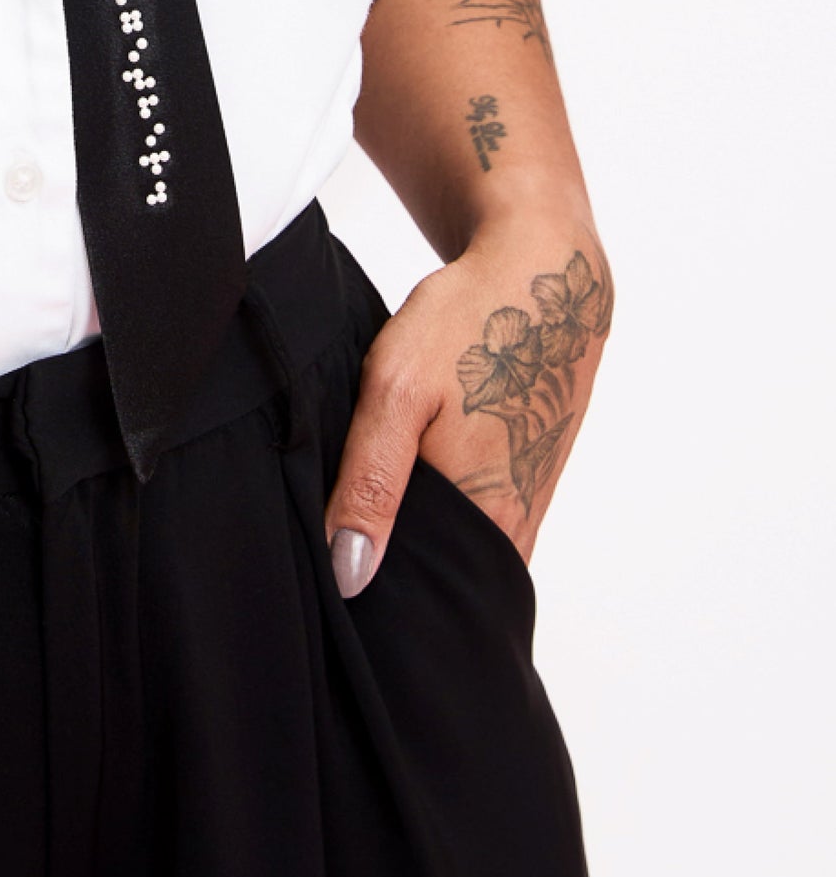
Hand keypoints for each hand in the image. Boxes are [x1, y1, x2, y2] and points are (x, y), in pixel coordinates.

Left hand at [323, 216, 614, 591]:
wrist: (545, 278)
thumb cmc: (469, 326)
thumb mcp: (397, 391)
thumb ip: (370, 484)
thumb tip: (349, 574)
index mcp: (486, 524)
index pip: (421, 598)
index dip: (372, 596)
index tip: (331, 582)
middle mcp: (515, 531)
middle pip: (441, 580)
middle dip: (393, 572)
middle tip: (340, 541)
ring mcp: (527, 507)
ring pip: (459, 551)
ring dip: (417, 538)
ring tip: (368, 510)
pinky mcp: (529, 482)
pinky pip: (476, 522)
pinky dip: (440, 511)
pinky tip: (408, 480)